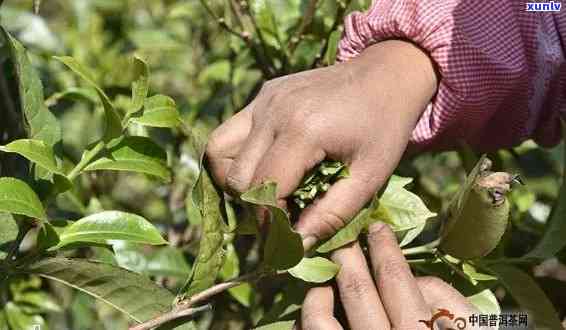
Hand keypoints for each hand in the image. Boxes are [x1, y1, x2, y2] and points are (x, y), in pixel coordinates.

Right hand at [206, 40, 437, 246]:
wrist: (386, 74)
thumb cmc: (384, 127)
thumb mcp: (369, 177)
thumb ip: (332, 214)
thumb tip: (297, 244)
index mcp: (303, 131)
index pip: (264, 191)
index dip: (270, 223)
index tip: (286, 238)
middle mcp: (273, 111)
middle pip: (236, 177)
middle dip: (254, 207)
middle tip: (281, 217)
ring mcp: (263, 100)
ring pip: (219, 152)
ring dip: (235, 181)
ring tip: (265, 193)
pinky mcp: (262, 95)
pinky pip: (231, 132)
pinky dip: (238, 157)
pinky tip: (266, 166)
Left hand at [299, 223, 479, 329]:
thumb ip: (451, 303)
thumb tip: (416, 276)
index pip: (397, 281)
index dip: (385, 249)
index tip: (377, 228)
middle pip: (357, 289)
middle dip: (347, 255)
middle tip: (344, 238)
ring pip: (319, 319)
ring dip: (319, 290)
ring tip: (326, 278)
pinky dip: (309, 320)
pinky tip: (317, 309)